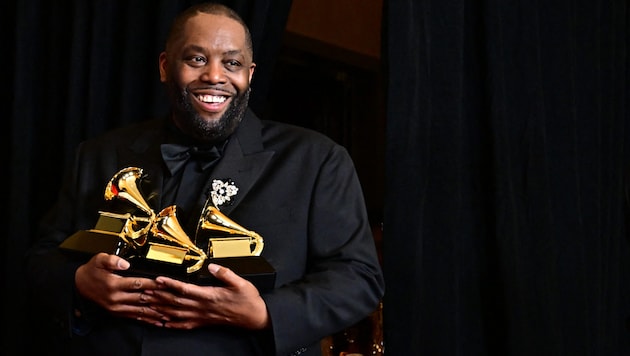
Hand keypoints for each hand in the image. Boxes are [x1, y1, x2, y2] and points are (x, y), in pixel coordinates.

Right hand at [74, 253, 164, 324]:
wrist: (79, 285)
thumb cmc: (92, 271)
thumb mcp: (99, 260)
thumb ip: (112, 260)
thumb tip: (125, 263)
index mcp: (114, 285)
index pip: (138, 284)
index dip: (152, 284)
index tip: (164, 283)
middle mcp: (116, 298)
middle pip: (142, 299)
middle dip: (158, 299)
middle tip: (172, 300)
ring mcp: (116, 307)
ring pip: (140, 310)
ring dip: (155, 312)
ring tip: (169, 313)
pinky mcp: (116, 312)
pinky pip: (134, 317)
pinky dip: (146, 319)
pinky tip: (156, 320)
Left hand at [143, 263, 269, 329]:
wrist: (254, 317)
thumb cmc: (248, 300)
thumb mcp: (241, 282)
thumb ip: (225, 273)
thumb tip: (212, 266)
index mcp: (210, 295)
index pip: (185, 289)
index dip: (170, 284)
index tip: (158, 279)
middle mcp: (202, 307)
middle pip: (175, 302)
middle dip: (158, 296)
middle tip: (144, 291)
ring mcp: (202, 317)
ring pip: (176, 314)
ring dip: (160, 309)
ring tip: (147, 304)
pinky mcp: (204, 323)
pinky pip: (184, 325)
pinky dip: (171, 324)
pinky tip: (162, 322)